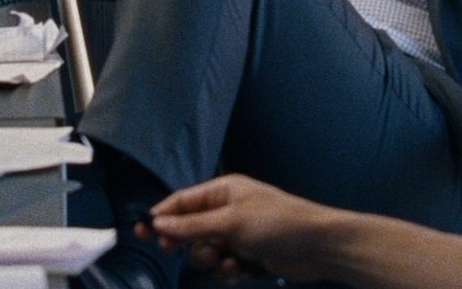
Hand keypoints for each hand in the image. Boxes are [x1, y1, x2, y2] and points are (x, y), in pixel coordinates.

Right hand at [139, 174, 336, 283]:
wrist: (320, 246)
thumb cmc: (276, 223)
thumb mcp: (231, 222)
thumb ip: (193, 224)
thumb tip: (158, 223)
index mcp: (223, 191)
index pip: (183, 201)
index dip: (162, 215)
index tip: (141, 231)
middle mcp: (228, 210)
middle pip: (191, 226)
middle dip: (184, 240)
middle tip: (169, 250)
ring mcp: (239, 234)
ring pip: (206, 248)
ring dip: (208, 257)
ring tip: (221, 260)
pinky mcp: (249, 255)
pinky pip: (225, 263)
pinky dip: (228, 269)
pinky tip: (239, 270)